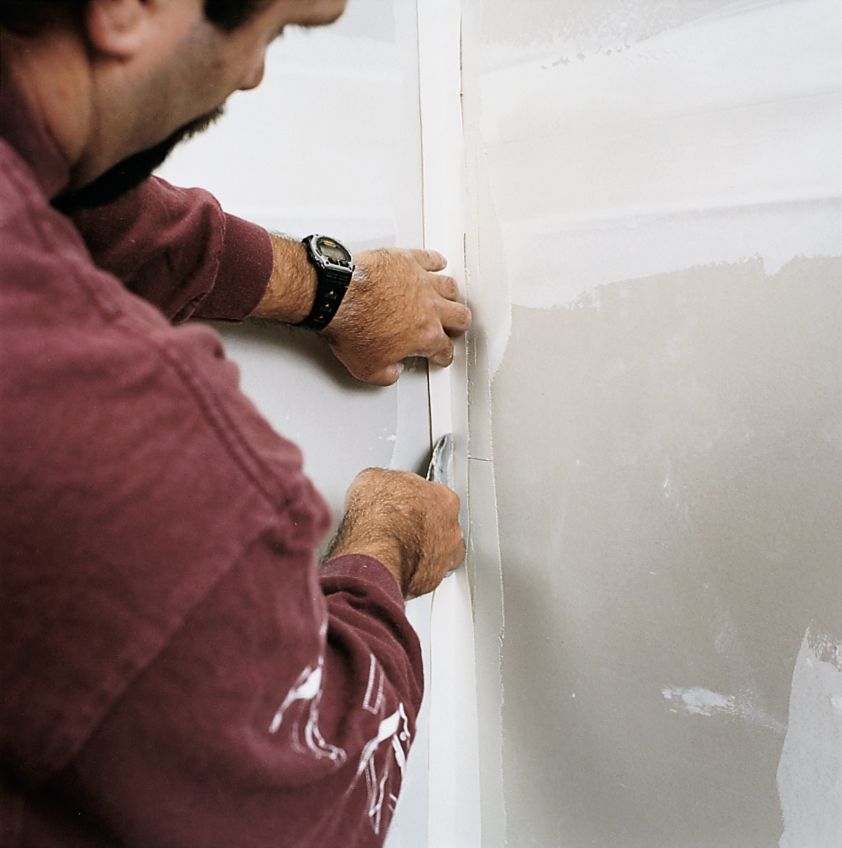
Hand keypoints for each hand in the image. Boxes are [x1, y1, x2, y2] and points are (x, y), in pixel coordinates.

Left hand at [323, 248, 471, 385]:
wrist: (337, 295)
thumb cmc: (351, 326)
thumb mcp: (367, 369)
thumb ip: (387, 374)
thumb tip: (393, 372)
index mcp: (425, 336)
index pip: (444, 349)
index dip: (443, 355)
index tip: (440, 355)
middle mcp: (430, 307)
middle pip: (460, 316)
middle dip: (458, 325)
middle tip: (454, 327)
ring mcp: (421, 281)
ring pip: (451, 287)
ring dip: (452, 295)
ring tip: (449, 298)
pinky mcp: (408, 260)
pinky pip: (432, 259)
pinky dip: (437, 262)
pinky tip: (438, 264)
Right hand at [327, 468, 464, 598]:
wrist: (374, 556)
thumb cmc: (378, 518)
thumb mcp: (372, 479)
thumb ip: (386, 482)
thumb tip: (378, 485)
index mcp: (444, 499)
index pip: (433, 494)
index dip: (412, 498)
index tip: (399, 502)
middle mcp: (451, 530)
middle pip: (440, 524)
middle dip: (422, 526)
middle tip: (398, 527)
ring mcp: (444, 558)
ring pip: (437, 553)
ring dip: (421, 551)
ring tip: (396, 550)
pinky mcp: (431, 583)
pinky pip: (423, 576)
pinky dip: (411, 573)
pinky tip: (394, 567)